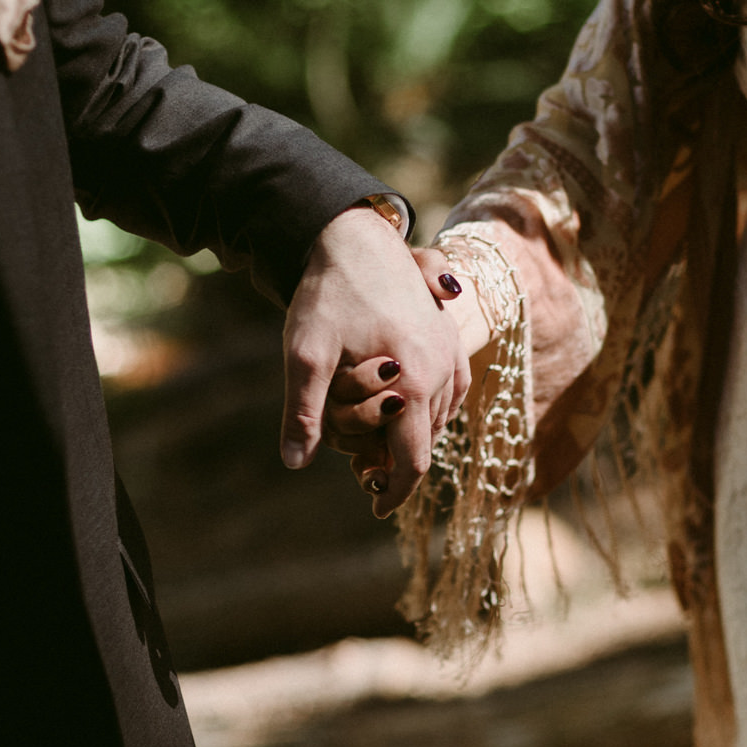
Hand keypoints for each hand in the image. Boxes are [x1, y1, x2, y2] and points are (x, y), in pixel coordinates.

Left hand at [281, 208, 467, 515]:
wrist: (353, 237)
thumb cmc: (326, 295)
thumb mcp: (304, 355)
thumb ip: (303, 412)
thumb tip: (294, 462)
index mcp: (412, 381)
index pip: (413, 460)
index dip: (395, 493)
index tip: (375, 510)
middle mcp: (442, 371)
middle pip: (425, 442)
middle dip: (393, 460)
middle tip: (357, 466)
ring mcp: (451, 353)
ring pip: (438, 419)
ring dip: (407, 433)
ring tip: (370, 431)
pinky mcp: (451, 338)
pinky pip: (448, 392)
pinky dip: (425, 409)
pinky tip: (398, 403)